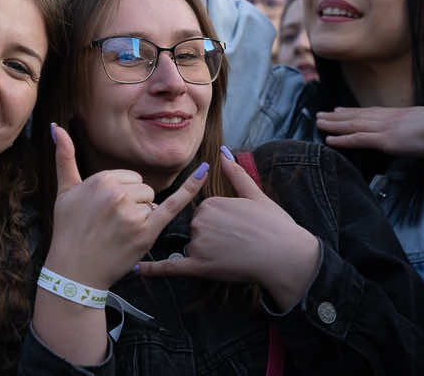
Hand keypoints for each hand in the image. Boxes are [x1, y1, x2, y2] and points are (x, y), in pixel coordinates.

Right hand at [44, 125, 205, 289]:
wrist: (74, 270)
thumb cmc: (68, 230)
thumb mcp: (64, 191)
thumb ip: (64, 157)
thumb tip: (55, 127)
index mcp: (101, 179)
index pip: (128, 177)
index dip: (120, 194)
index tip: (103, 211)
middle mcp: (118, 193)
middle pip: (143, 188)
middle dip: (132, 204)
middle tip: (111, 224)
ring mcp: (134, 213)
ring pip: (152, 202)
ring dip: (142, 216)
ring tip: (120, 232)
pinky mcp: (147, 231)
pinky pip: (173, 205)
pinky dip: (191, 188)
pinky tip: (205, 171)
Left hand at [136, 150, 319, 310]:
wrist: (288, 258)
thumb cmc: (275, 226)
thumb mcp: (256, 195)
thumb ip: (236, 174)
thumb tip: (224, 153)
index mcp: (211, 203)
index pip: (204, 212)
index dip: (221, 222)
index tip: (239, 227)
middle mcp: (201, 222)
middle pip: (196, 229)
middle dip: (212, 237)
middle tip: (239, 243)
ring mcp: (199, 244)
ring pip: (192, 248)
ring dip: (207, 255)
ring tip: (235, 256)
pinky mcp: (200, 267)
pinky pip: (171, 267)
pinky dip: (153, 269)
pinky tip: (135, 269)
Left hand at [316, 91, 423, 156]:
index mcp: (403, 113)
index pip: (373, 111)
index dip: (355, 111)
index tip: (341, 110)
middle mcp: (390, 118)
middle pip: (358, 116)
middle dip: (338, 116)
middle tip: (321, 115)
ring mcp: (385, 128)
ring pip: (353, 126)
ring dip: (333, 125)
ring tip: (319, 124)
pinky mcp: (385, 140)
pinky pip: (358, 140)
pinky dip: (342, 140)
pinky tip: (329, 140)